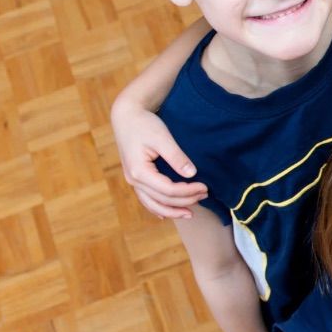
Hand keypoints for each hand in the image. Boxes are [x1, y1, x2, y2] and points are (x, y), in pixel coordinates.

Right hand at [111, 103, 207, 218]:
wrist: (126, 116)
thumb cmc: (144, 124)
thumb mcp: (162, 138)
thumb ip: (176, 157)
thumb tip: (192, 173)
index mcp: (139, 171)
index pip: (168, 190)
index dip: (188, 191)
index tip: (205, 187)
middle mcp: (133, 180)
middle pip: (162, 199)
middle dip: (185, 200)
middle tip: (204, 195)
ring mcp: (132, 181)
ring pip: (152, 204)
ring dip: (172, 210)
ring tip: (190, 214)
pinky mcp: (135, 178)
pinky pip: (146, 199)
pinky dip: (157, 208)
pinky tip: (167, 214)